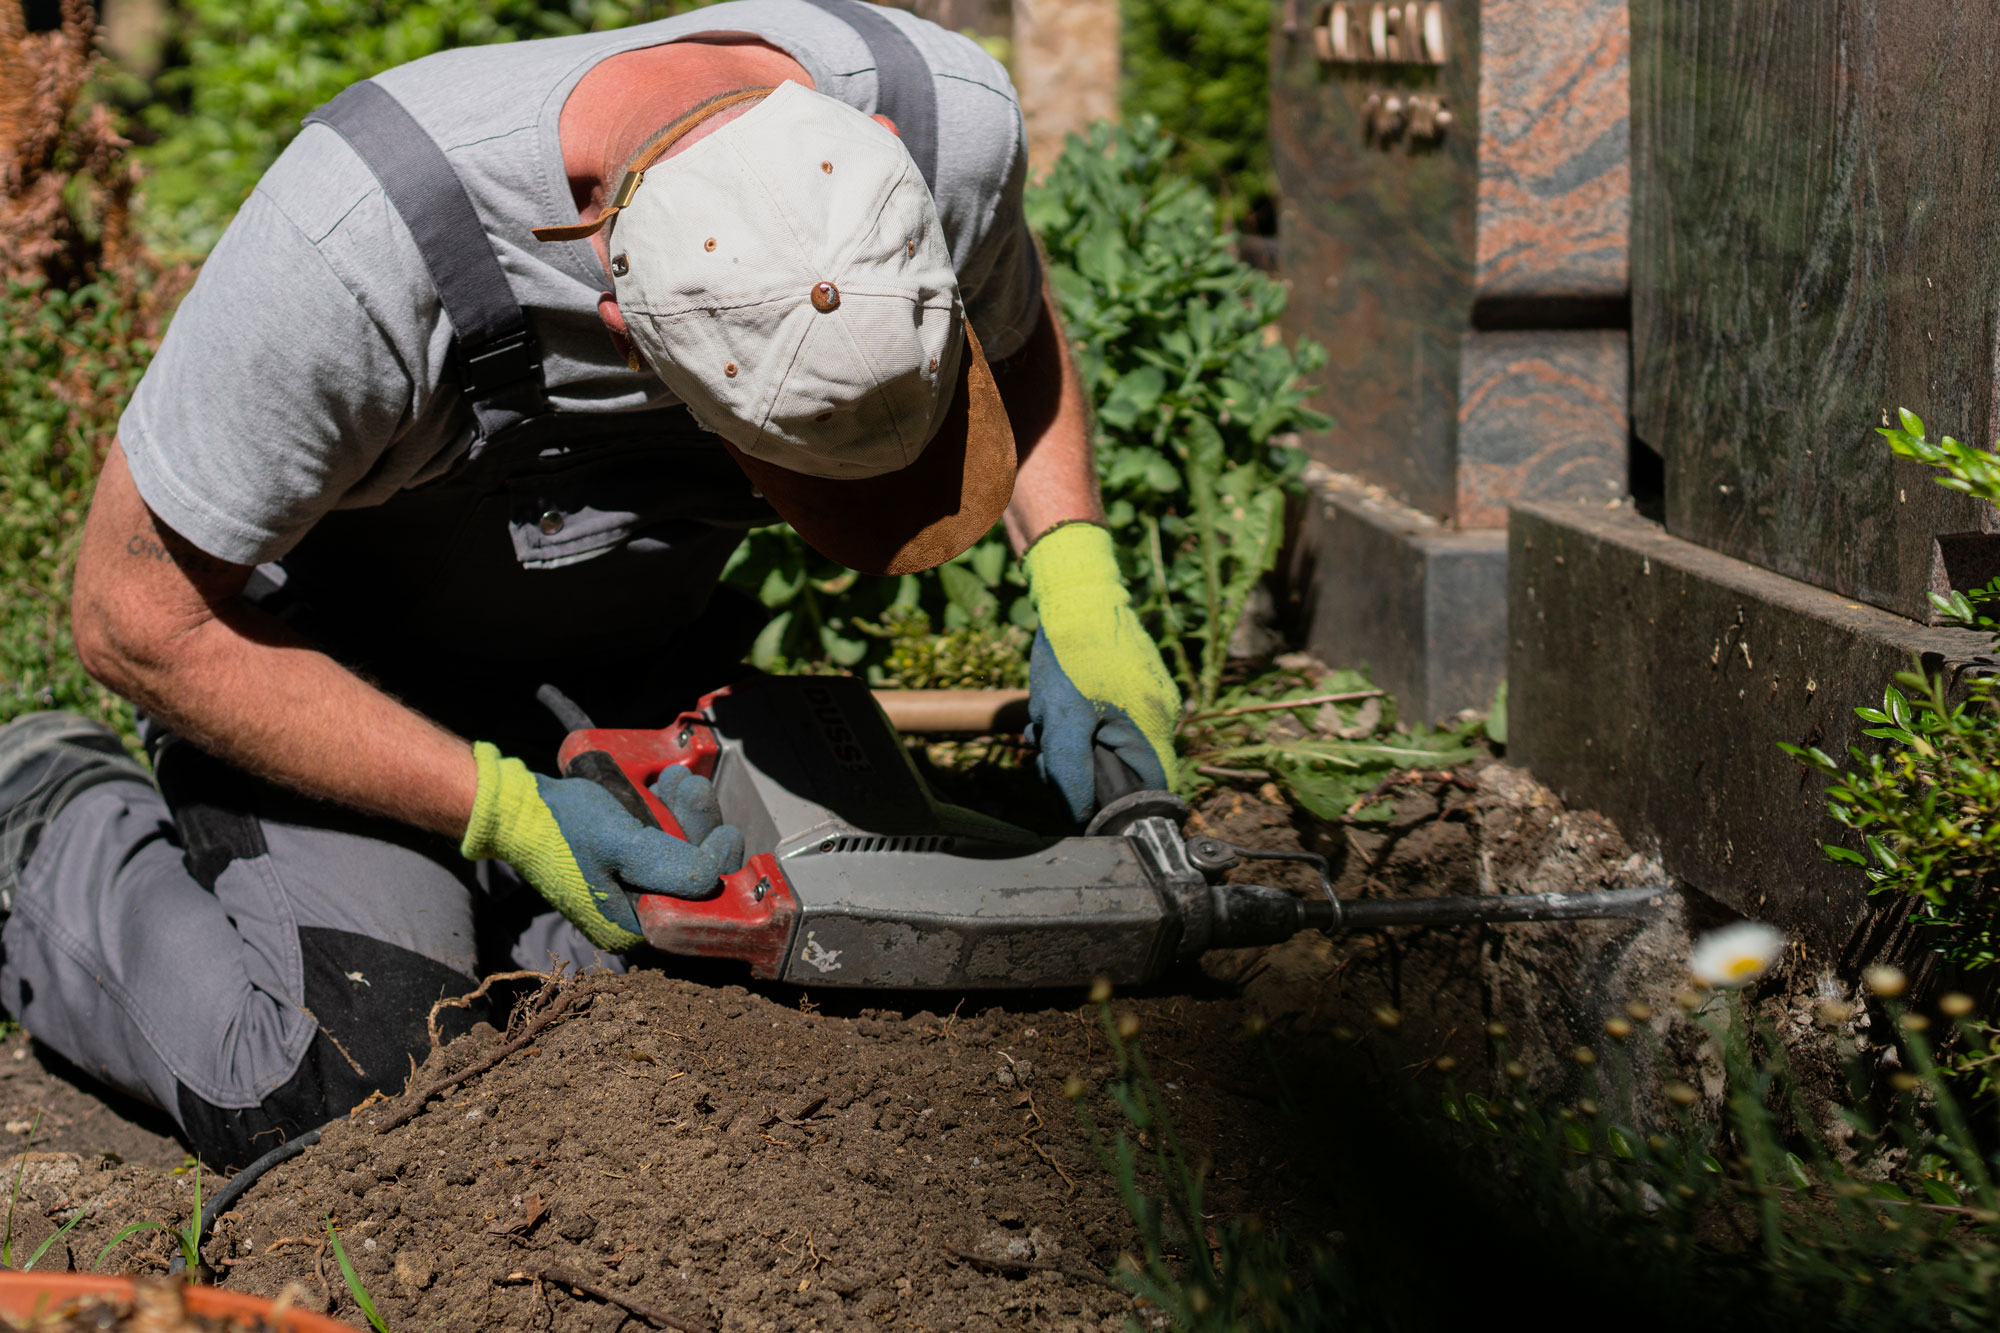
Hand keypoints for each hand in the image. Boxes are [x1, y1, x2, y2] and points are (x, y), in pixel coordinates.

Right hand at [460, 746, 744, 949]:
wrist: (517, 805)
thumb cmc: (562, 828)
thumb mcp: (622, 846)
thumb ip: (669, 866)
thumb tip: (714, 878)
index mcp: (632, 926)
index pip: (694, 909)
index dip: (718, 873)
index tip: (726, 835)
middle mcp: (635, 910)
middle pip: (691, 874)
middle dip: (699, 828)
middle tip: (697, 792)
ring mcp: (631, 881)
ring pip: (680, 849)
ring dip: (686, 811)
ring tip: (678, 780)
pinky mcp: (627, 855)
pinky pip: (661, 836)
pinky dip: (669, 809)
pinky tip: (668, 782)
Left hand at [1021, 523, 1181, 822]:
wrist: (1078, 596)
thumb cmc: (1072, 656)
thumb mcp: (1063, 720)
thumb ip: (1072, 772)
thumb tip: (1080, 814)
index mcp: (1154, 728)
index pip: (1154, 789)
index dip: (1122, 805)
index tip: (1085, 806)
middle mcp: (1160, 717)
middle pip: (1125, 771)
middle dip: (1081, 772)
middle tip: (1045, 756)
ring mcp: (1145, 700)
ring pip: (1108, 747)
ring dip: (1070, 749)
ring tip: (1042, 727)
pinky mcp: (1130, 687)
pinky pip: (1106, 724)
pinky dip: (1076, 727)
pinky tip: (1050, 712)